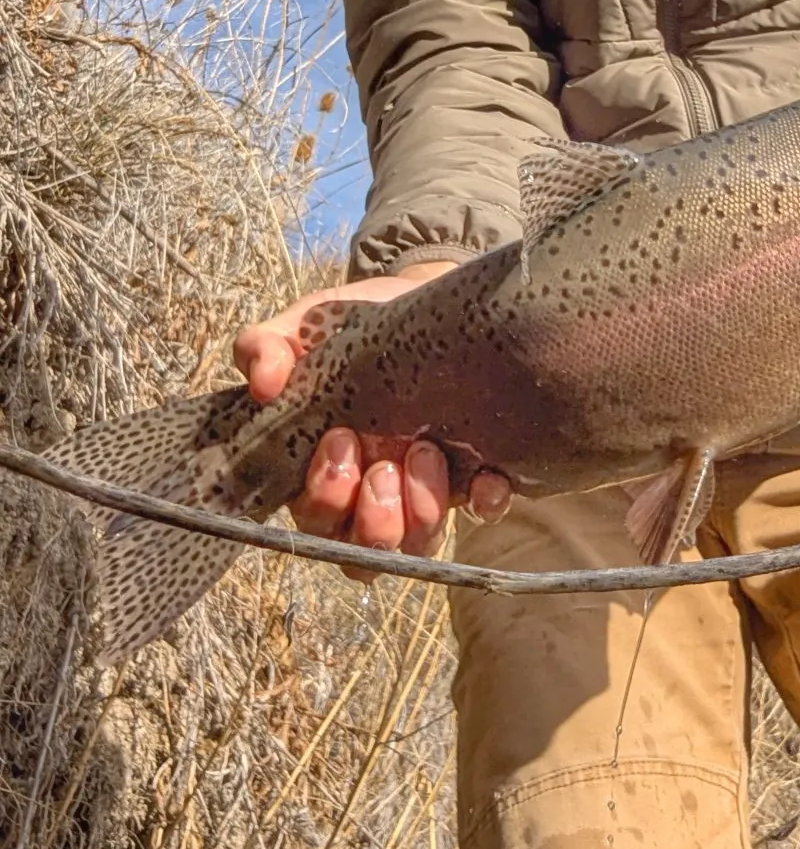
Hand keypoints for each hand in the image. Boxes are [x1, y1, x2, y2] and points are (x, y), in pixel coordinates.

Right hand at [233, 260, 512, 581]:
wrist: (418, 297)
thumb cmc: (351, 323)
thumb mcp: (305, 327)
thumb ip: (267, 348)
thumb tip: (262, 383)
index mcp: (326, 469)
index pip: (316, 522)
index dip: (325, 497)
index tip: (340, 440)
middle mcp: (374, 493)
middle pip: (366, 551)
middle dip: (374, 520)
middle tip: (384, 466)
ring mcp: (427, 490)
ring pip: (419, 544)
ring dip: (421, 513)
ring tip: (426, 453)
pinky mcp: (476, 476)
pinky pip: (485, 510)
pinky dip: (487, 502)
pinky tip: (487, 478)